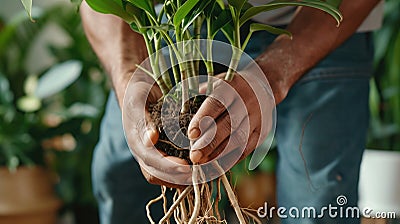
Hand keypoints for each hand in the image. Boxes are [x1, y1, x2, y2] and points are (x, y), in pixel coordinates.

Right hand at [122, 72, 190, 187]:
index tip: (186, 167)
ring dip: (182, 178)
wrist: (137, 92)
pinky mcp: (162, 152)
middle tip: (199, 174)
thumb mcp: (138, 102)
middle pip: (158, 174)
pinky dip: (185, 171)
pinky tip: (200, 166)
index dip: (169, 166)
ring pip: (165, 175)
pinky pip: (172, 168)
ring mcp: (152, 154)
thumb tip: (150, 140)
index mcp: (136, 142)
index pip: (151, 160)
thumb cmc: (138, 94)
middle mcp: (143, 152)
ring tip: (201, 174)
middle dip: (178, 177)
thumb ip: (144, 121)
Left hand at [188, 64, 274, 166]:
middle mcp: (246, 102)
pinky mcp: (262, 133)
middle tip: (194, 156)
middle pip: (228, 125)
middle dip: (209, 143)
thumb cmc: (229, 87)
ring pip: (239, 140)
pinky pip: (246, 149)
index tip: (191, 135)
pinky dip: (230, 159)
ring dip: (218, 154)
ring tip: (202, 162)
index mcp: (231, 87)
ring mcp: (257, 118)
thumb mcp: (214, 83)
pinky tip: (216, 164)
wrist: (263, 86)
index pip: (217, 103)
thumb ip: (198, 95)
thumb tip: (179, 111)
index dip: (203, 119)